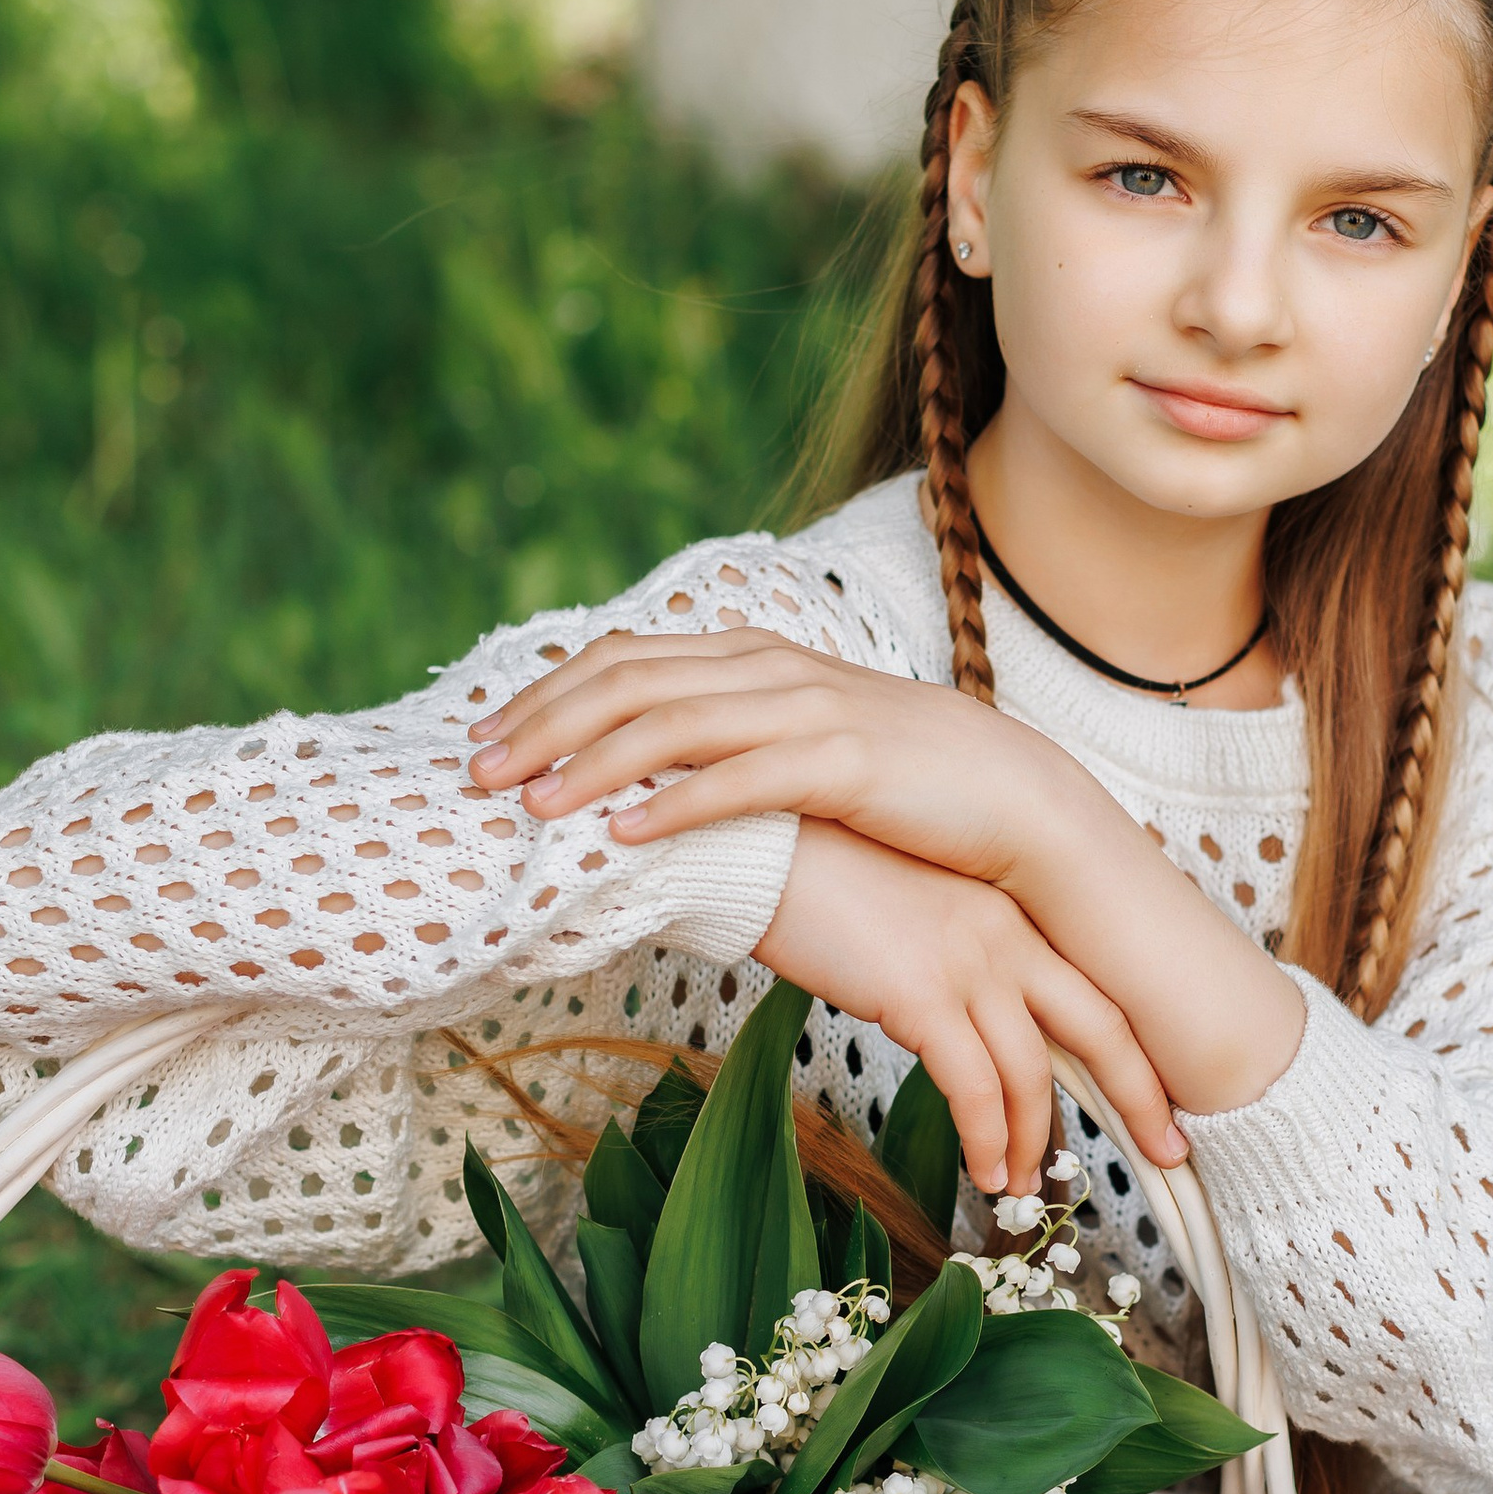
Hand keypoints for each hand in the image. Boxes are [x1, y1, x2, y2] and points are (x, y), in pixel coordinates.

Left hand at [470, 628, 1070, 889]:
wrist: (1018, 800)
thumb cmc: (905, 786)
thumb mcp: (807, 743)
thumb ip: (737, 737)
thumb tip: (652, 766)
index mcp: (757, 659)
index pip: (628, 657)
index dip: (550, 692)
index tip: (488, 735)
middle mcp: (773, 670)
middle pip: (631, 680)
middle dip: (544, 721)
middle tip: (474, 768)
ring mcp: (808, 713)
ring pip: (672, 725)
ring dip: (589, 763)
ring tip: (528, 803)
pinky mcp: (842, 766)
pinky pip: (737, 782)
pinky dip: (669, 805)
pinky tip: (618, 836)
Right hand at [758, 823, 1186, 1193]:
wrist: (761, 847)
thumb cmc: (821, 879)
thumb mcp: (913, 910)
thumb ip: (956, 958)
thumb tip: (965, 1021)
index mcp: (1010, 911)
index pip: (1096, 987)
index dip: (1136, 1049)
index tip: (1160, 1097)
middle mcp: (1005, 933)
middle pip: (1102, 1026)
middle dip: (1141, 1097)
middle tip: (1169, 1152)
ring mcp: (967, 961)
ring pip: (1031, 1073)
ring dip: (1031, 1141)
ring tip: (1020, 1186)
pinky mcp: (919, 992)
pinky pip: (973, 1087)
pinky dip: (986, 1139)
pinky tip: (982, 1170)